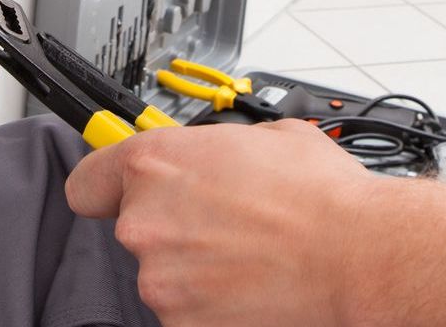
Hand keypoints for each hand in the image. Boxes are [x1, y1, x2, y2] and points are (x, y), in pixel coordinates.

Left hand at [66, 119, 380, 325]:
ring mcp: (161, 280)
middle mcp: (146, 222)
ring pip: (164, 275)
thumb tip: (214, 155)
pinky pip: (186, 312)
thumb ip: (215, 147)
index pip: (87, 183)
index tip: (120, 195)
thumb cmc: (322, 196)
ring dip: (196, 269)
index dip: (108, 189)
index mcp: (155, 164)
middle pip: (136, 230)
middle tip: (226, 225)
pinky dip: (212, 305)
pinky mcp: (181, 325)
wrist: (359, 254)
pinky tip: (252, 286)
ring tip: (250, 256)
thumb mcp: (266, 137)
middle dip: (175, 228)